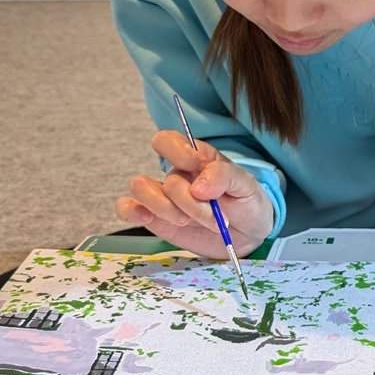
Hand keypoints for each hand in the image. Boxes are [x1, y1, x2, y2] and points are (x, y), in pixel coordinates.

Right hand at [115, 131, 273, 258]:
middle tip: (214, 217)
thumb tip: (198, 186)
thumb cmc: (246, 203)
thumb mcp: (247, 185)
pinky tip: (151, 219)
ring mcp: (163, 197)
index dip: (179, 153)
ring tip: (187, 221)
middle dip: (190, 202)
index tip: (199, 171)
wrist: (247, 234)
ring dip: (165, 208)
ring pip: (141, 188)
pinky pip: (127, 208)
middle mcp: (177, 174)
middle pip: (167, 179)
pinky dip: (132, 211)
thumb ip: (224, 175)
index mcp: (196, 157)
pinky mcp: (155, 218)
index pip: (169, 141)